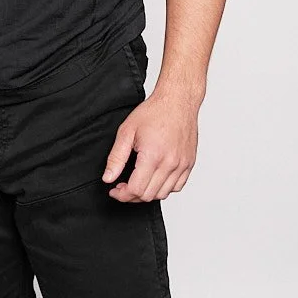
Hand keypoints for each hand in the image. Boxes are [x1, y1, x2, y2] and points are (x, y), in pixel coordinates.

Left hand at [101, 85, 199, 203]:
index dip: (122, 194)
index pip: (136, 190)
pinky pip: (177, 187)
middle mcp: (170, 163)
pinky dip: (164, 188)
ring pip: (163, 194)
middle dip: (132, 196)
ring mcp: (182, 164)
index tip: (115, 190)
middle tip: (123, 187)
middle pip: (148, 195)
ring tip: (138, 183)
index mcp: (153, 155)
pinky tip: (154, 179)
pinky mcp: (189, 163)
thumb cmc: (154, 112)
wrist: (178, 101)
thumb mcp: (127, 131)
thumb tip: (108, 178)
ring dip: (147, 193)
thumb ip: (116, 158)